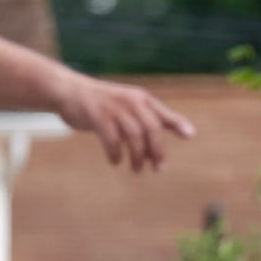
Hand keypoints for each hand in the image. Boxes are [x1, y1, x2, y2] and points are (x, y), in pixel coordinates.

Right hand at [58, 74, 195, 172]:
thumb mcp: (125, 109)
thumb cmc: (102, 105)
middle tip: (158, 168)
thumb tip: (156, 157)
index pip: (162, 113)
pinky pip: (112, 139)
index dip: (177, 123)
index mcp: (139, 99)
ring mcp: (114, 108)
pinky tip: (116, 161)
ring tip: (137, 169)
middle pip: (151, 128)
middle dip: (157, 150)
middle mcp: (130, 101)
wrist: (69, 91)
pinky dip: (116, 153)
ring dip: (138, 156)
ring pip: (134, 135)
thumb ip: (143, 127)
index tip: (190, 135)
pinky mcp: (97, 116)